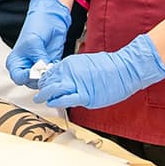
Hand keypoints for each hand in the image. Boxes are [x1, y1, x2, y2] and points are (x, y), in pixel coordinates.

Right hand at [6, 0, 72, 84]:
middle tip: (45, 68)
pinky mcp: (50, 64)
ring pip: (43, 80)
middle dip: (39, 77)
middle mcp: (26, 65)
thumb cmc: (36, 25)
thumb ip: (38, 58)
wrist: (51, 17)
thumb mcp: (34, 42)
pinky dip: (56, 71)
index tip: (34, 72)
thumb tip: (44, 70)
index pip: (18, 77)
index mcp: (16, 61)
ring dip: (48, 75)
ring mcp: (39, 66)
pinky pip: (53, 74)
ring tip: (51, 64)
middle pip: (31, 81)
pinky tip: (56, 63)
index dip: (26, 77)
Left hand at [34, 35, 164, 109]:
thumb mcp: (87, 63)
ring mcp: (76, 83)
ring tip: (40, 99)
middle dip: (42, 88)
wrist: (125, 69)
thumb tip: (70, 78)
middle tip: (38, 94)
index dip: (46, 80)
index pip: (51, 73)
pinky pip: (66, 99)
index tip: (43, 85)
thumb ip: (76, 71)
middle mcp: (70, 72)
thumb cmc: (111, 66)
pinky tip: (52, 103)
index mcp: (70, 64)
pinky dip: (57, 101)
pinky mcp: (84, 95)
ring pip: (53, 90)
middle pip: (49, 81)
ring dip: (44, 95)